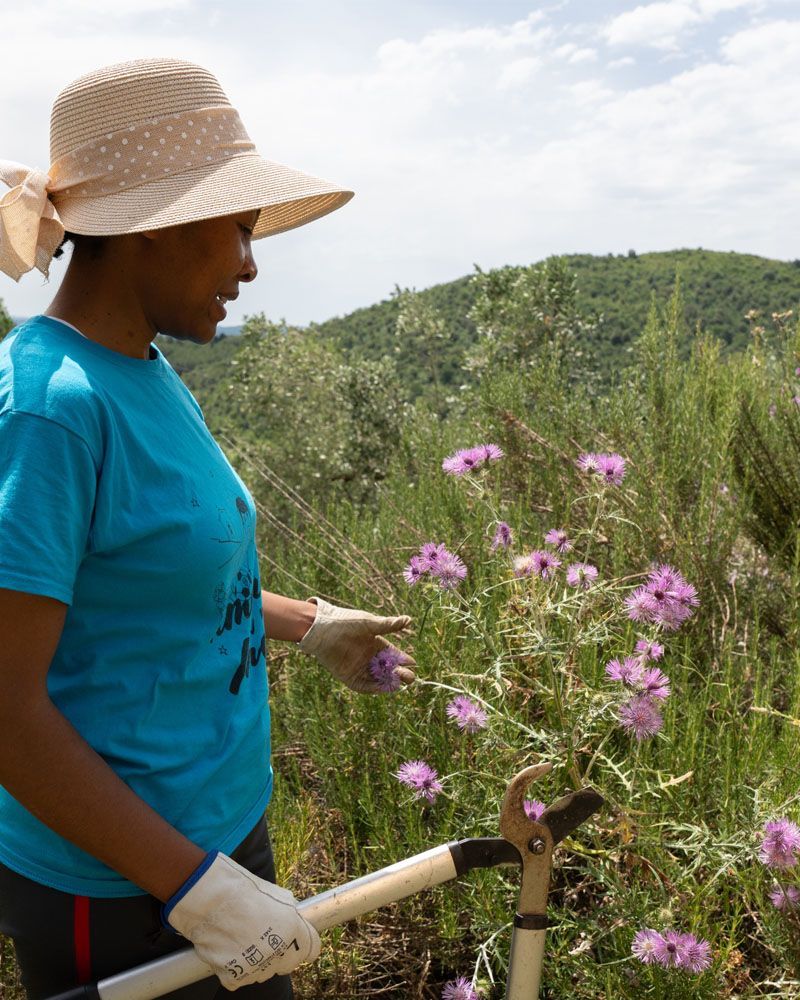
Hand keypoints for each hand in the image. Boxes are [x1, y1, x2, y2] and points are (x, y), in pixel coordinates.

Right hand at [164, 852, 319, 989]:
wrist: (208, 899)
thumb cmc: (240, 890)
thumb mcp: (276, 894)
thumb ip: (290, 912)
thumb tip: (295, 920)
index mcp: (292, 928)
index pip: (312, 950)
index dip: (304, 944)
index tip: (297, 942)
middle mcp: (277, 950)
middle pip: (289, 964)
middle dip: (281, 953)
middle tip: (265, 938)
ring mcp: (256, 966)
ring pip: (265, 972)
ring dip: (258, 960)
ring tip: (242, 938)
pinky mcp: (234, 976)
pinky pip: (241, 978)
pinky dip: (236, 968)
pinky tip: (229, 949)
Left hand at [298, 597, 415, 692]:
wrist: (321, 628)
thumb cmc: (346, 622)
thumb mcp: (369, 623)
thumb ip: (388, 625)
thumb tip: (409, 620)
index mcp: (376, 644)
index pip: (394, 655)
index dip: (403, 659)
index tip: (413, 663)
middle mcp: (369, 657)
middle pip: (388, 669)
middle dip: (399, 674)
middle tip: (410, 677)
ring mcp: (359, 667)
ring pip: (377, 679)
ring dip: (388, 682)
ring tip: (399, 684)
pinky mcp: (348, 676)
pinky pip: (363, 685)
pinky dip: (373, 688)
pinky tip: (382, 688)